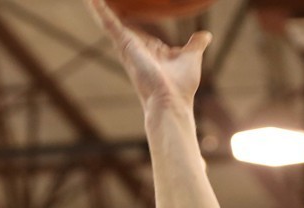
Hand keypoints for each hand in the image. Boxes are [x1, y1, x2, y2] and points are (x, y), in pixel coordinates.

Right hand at [85, 0, 209, 106]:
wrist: (171, 102)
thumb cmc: (180, 87)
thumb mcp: (191, 57)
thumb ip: (195, 44)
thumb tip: (205, 35)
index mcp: (149, 48)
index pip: (136, 27)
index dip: (130, 14)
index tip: (125, 3)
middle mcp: (135, 47)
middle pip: (118, 23)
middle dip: (107, 10)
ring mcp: (127, 47)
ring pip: (109, 21)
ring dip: (98, 9)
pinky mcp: (124, 45)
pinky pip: (110, 24)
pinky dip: (101, 11)